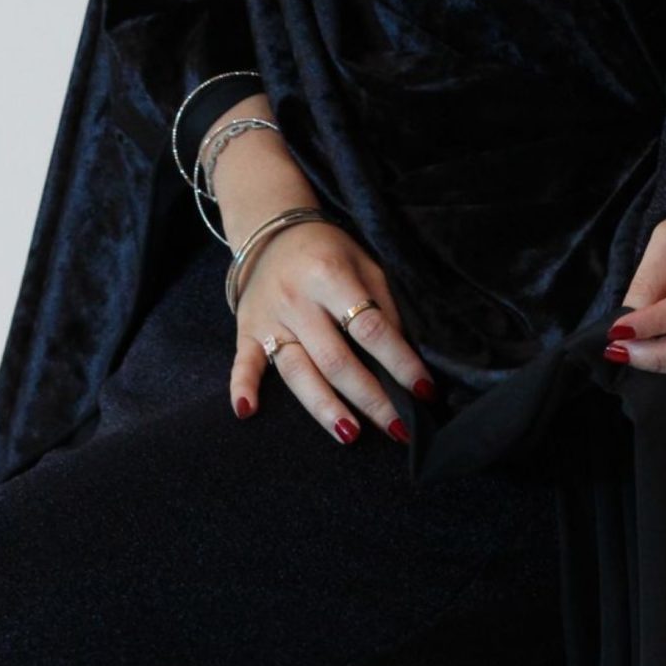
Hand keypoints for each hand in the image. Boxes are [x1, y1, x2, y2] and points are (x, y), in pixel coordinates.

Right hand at [228, 223, 435, 445]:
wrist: (271, 230)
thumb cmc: (328, 252)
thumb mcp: (365, 265)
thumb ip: (384, 306)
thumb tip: (405, 357)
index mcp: (330, 276)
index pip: (371, 329)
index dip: (400, 362)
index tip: (424, 391)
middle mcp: (297, 300)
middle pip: (336, 359)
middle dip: (370, 397)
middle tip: (397, 428)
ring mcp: (270, 319)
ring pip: (297, 371)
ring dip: (323, 406)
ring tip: (349, 434)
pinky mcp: (246, 332)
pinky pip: (243, 363)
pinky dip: (241, 387)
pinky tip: (247, 411)